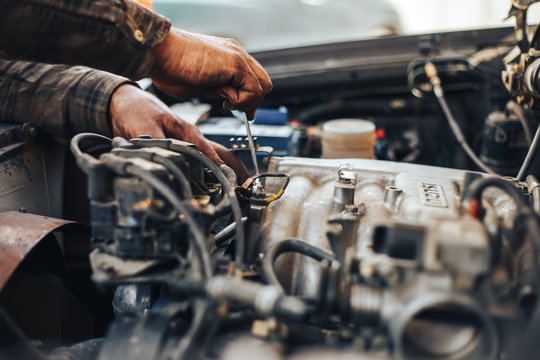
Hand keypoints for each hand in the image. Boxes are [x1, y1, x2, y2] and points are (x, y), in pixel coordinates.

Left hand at [109, 84, 248, 182]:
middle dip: (234, 169)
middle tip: (245, 184)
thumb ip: (157, 144)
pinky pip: (198, 160)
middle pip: (219, 154)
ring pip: (212, 157)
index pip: (209, 153)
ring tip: (236, 184)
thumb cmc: (135, 108)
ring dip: (224, 170)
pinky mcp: (177, 147)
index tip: (231, 182)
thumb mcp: (144, 127)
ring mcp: (186, 142)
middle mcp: (190, 137)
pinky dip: (209, 170)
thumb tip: (166, 161)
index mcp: (187, 131)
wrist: (121, 102)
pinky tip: (210, 181)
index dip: (221, 169)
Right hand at [149, 28, 271, 119]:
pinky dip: (241, 100)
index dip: (249, 99)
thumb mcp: (200, 85)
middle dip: (251, 101)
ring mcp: (238, 57)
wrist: (160, 52)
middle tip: (231, 107)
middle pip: (264, 83)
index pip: (253, 80)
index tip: (240, 110)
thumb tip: (228, 99)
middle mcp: (237, 54)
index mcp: (228, 58)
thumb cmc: (170, 68)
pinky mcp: (236, 63)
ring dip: (246, 101)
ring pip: (263, 87)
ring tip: (224, 100)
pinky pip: (254, 90)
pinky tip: (222, 97)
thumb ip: (218, 90)